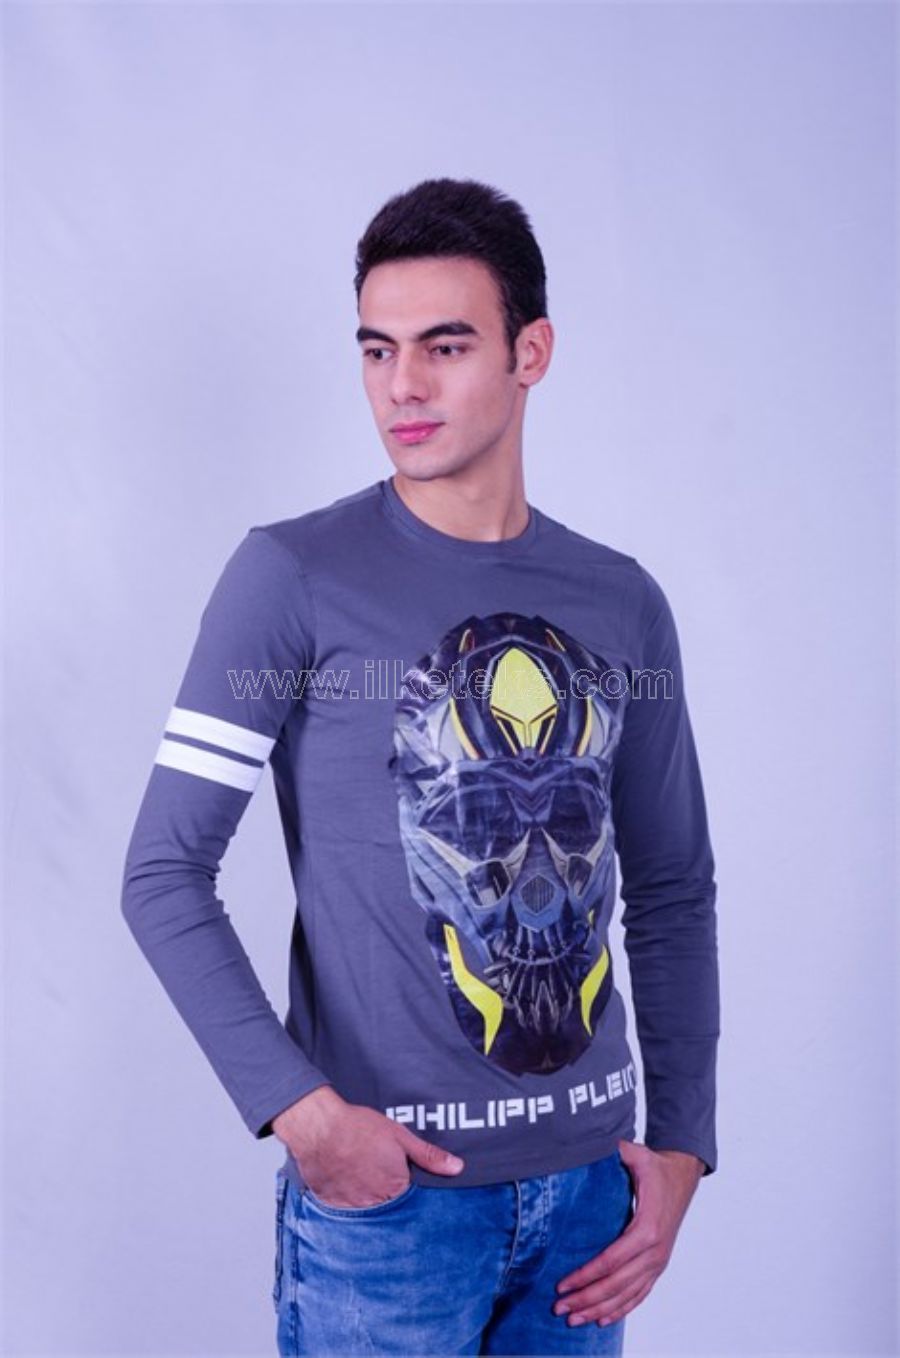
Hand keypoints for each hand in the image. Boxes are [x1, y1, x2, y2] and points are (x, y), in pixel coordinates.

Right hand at [272, 1085, 464, 1207]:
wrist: (319, 1127)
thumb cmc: (359, 1128)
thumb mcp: (399, 1136)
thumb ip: (428, 1156)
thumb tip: (457, 1168)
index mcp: (395, 1188)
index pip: (411, 1204)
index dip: (411, 1196)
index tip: (408, 1191)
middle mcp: (375, 1204)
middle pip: (390, 1212)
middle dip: (390, 1204)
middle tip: (381, 1184)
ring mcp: (352, 1208)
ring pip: (368, 1215)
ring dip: (370, 1205)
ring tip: (364, 1186)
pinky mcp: (332, 1206)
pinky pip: (345, 1214)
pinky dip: (349, 1204)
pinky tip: (347, 1188)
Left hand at [553, 1139, 704, 1328]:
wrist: (683, 1176)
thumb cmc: (656, 1167)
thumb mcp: (637, 1155)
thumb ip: (616, 1151)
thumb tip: (586, 1143)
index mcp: (647, 1229)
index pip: (611, 1261)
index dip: (585, 1275)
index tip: (562, 1285)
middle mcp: (655, 1252)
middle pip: (616, 1285)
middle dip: (586, 1299)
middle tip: (558, 1308)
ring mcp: (658, 1262)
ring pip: (626, 1296)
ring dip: (599, 1310)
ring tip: (573, 1320)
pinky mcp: (657, 1266)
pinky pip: (639, 1295)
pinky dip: (620, 1310)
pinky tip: (601, 1319)